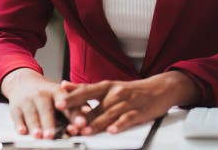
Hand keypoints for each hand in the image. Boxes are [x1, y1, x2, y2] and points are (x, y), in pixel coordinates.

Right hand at [0, 68, 88, 138]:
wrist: (23, 81)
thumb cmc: (46, 92)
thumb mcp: (61, 94)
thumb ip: (75, 105)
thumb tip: (89, 113)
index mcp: (57, 91)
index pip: (66, 103)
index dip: (73, 114)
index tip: (80, 123)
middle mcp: (42, 95)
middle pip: (46, 109)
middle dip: (50, 122)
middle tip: (53, 134)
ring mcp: (28, 100)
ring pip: (32, 113)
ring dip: (35, 125)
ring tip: (39, 135)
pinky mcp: (16, 107)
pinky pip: (17, 116)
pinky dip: (19, 124)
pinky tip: (22, 131)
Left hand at [55, 71, 199, 134]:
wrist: (158, 88)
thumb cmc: (131, 90)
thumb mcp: (108, 85)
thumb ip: (86, 88)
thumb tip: (65, 85)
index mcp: (106, 86)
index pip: (86, 91)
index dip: (72, 97)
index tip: (59, 102)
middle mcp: (115, 92)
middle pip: (95, 104)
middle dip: (81, 113)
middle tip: (70, 122)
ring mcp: (127, 102)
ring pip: (109, 114)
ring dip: (97, 123)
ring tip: (86, 131)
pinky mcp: (138, 111)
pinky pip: (127, 119)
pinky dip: (119, 124)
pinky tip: (112, 130)